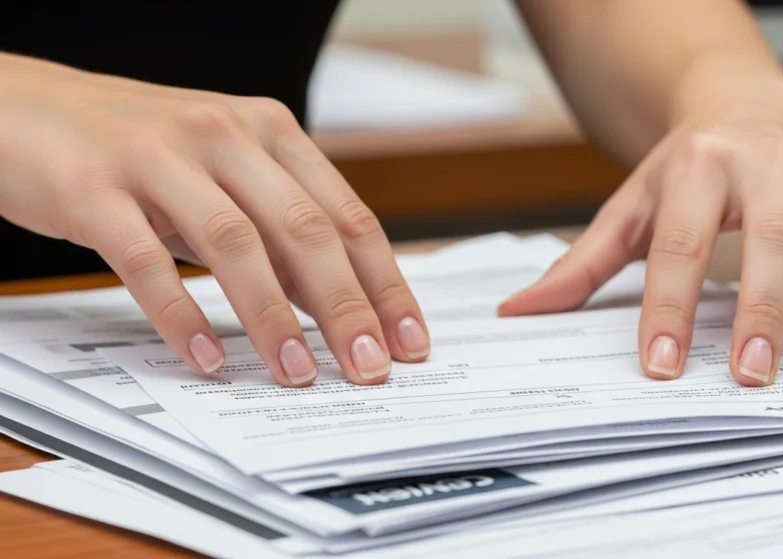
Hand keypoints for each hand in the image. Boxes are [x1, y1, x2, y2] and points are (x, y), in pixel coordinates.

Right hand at [0, 54, 430, 386]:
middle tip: (369, 367)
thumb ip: (278, 226)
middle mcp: (224, 135)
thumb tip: (339, 301)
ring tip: (295, 373)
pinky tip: (207, 359)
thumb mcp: (225, 172)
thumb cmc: (139, 147)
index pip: (347, 215)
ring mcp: (157, 158)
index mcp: (269, 131)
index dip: (384, 281)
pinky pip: (146, 262)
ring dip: (273, 319)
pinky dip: (181, 316)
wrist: (27, 108)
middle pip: (305, 230)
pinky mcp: (95, 189)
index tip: (408, 337)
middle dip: (346, 309)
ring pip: (235, 245)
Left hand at [499, 69, 782, 385]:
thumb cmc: (688, 165)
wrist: (749, 104)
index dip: (668, 306)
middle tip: (751, 373)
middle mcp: (765, 163)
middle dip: (761, 307)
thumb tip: (521, 309)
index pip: (678, 242)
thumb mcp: (631, 205)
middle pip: (768, 236)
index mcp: (697, 165)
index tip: (660, 365)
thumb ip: (582, 262)